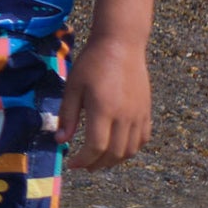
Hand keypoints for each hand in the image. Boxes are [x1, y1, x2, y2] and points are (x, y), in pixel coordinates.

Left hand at [56, 34, 152, 170]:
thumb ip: (67, 116)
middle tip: (84, 164)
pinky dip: (131, 149)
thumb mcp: (73, 87)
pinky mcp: (146, 110)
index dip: (83, 161)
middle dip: (97, 164)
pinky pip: (143, 138)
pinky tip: (118, 147)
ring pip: (130, 150)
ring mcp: (139, 114)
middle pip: (114, 153)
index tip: (72, 164)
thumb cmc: (93, 62)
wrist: (121, 43)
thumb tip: (61, 141)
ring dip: (114, 160)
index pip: (96, 148)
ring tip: (100, 159)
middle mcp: (124, 116)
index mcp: (104, 109)